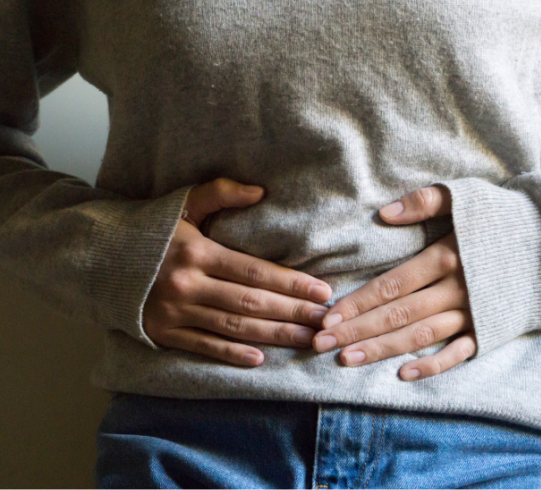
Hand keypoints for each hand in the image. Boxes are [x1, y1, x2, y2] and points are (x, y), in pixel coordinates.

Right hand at [144, 177, 332, 366]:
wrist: (99, 257)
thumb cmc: (150, 229)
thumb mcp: (182, 204)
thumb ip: (220, 193)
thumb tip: (260, 191)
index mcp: (197, 251)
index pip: (255, 271)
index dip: (291, 283)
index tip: (321, 291)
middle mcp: (188, 284)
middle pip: (251, 303)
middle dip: (292, 312)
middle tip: (324, 321)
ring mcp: (174, 312)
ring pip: (233, 328)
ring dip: (272, 335)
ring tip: (304, 340)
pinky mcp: (163, 332)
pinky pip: (203, 346)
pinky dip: (231, 354)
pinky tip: (259, 359)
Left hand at [312, 185, 475, 380]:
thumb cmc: (505, 217)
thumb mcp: (467, 197)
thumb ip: (425, 202)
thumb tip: (385, 212)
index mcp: (447, 257)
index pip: (391, 285)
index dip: (359, 302)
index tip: (328, 316)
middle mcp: (457, 290)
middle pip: (399, 315)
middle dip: (357, 330)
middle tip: (322, 343)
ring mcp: (474, 314)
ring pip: (421, 337)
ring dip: (383, 350)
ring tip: (348, 360)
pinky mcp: (490, 330)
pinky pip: (459, 354)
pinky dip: (433, 366)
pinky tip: (403, 375)